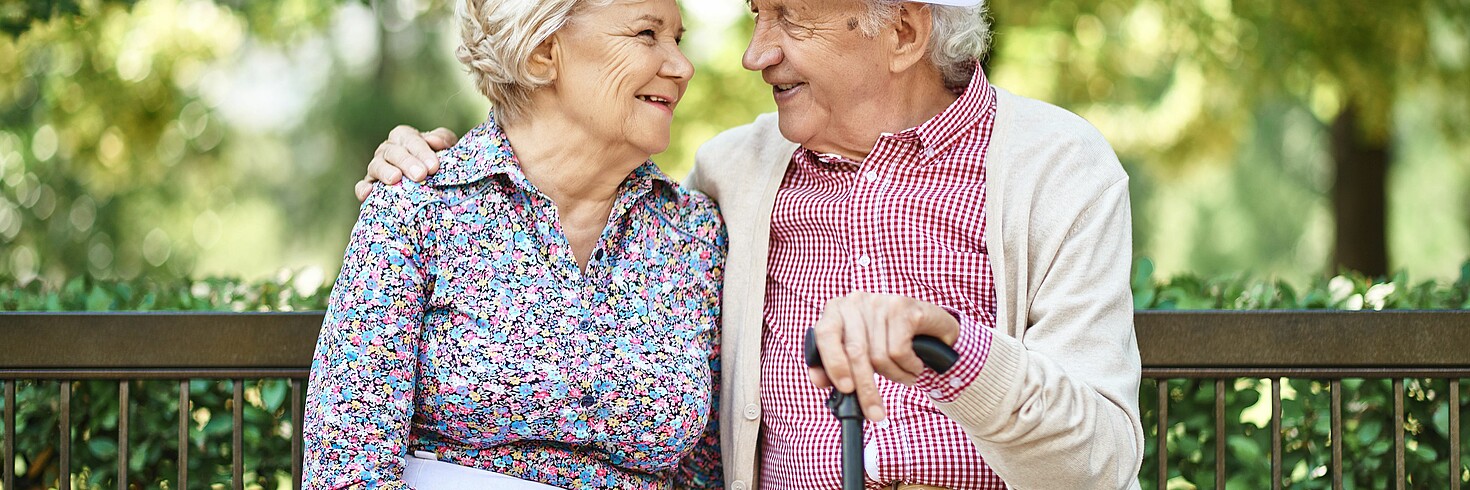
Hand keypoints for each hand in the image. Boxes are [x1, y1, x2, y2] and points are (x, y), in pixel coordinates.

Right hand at [355, 125, 458, 200]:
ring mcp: (376, 167)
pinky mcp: (369, 185)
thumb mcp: (446, 147)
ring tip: (396, 179)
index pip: (410, 139)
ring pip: (376, 166)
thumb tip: (434, 141)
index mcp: (404, 136)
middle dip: (407, 162)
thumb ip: (443, 140)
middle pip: (393, 152)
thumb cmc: (436, 160)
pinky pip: (362, 186)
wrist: (431, 181)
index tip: (434, 166)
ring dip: (385, 172)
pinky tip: (368, 193)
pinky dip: (363, 189)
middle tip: (421, 175)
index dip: (422, 151)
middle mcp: (387, 149)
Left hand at [808, 292, 959, 420]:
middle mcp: (855, 301)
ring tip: (904, 376)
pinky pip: (900, 351)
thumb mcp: (858, 354)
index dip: (833, 363)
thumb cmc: (885, 341)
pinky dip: (909, 367)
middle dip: (865, 388)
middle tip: (874, 413)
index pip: (825, 334)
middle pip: (855, 351)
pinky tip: (914, 366)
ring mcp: (880, 301)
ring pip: (880, 355)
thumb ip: (834, 366)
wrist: (928, 327)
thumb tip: (818, 381)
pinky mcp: (903, 306)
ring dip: (896, 377)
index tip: (845, 389)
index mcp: (835, 310)